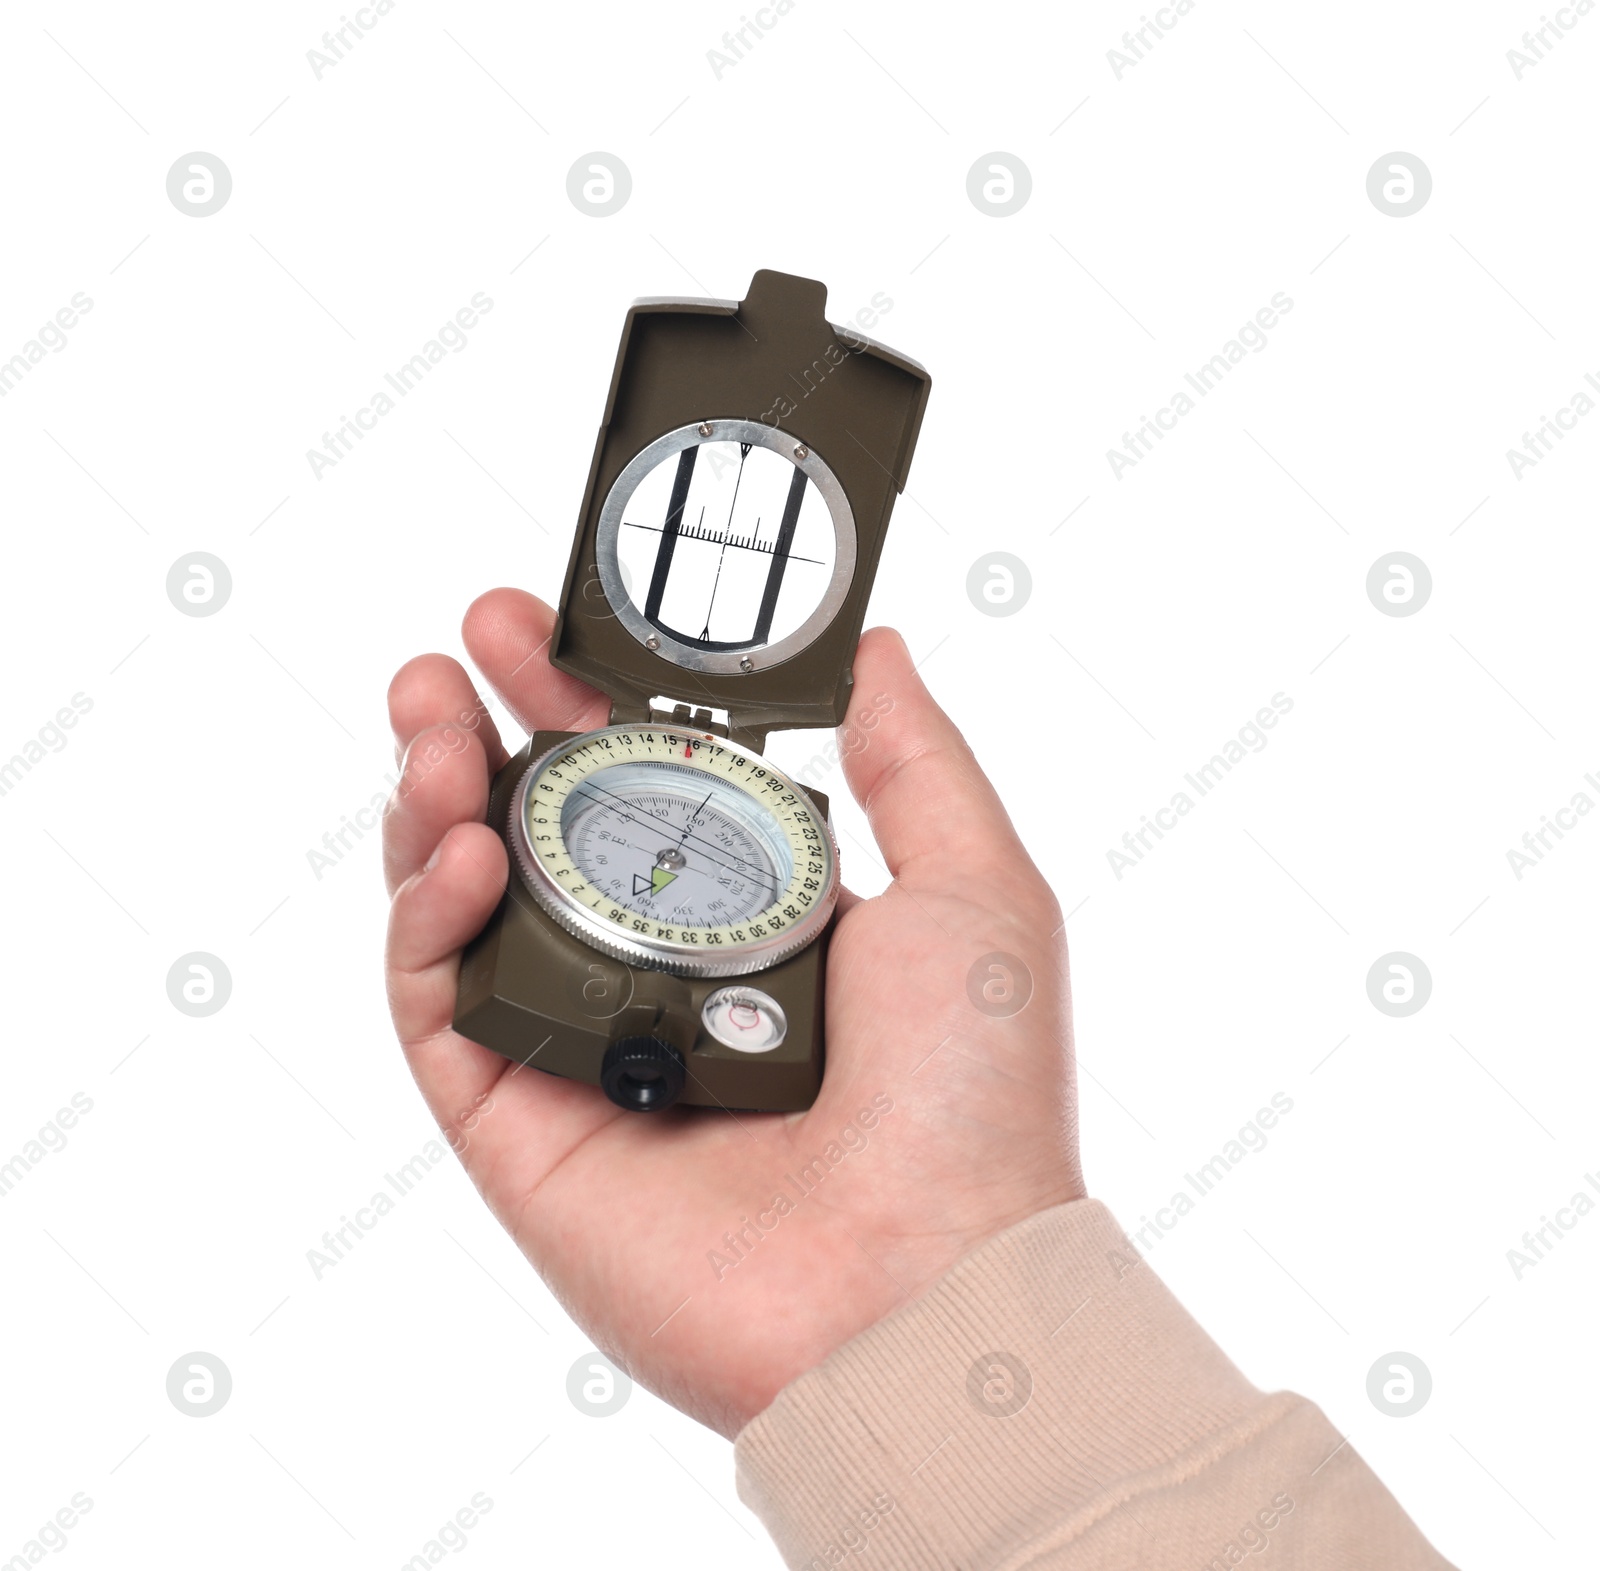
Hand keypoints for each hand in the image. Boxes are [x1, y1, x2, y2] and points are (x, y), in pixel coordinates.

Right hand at [383, 589, 1084, 1437]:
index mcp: (754, 913)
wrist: (927, 1284)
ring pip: (463, 908)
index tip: (547, 623)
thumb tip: (872, 646)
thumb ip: (910, 758)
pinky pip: (436, 1007)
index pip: (639, 780)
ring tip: (428, 724)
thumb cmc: (971, 1093)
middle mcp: (658, 972)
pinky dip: (425, 918)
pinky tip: (460, 848)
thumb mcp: (973, 884)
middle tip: (453, 652)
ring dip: (430, 801)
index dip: (585, 697)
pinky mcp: (517, 1125)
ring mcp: (581, 1046)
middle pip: (533, 831)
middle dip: (481, 729)